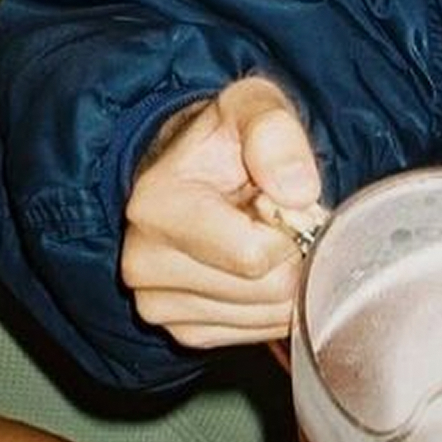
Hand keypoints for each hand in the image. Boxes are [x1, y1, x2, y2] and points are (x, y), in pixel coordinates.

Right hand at [122, 77, 321, 348]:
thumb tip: (297, 191)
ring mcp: (160, 306)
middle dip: (293, 255)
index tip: (278, 199)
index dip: (289, 228)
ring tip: (262, 240)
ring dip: (287, 280)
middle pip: (267, 291)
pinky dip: (274, 306)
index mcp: (154, 210)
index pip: (254, 255)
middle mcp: (145, 264)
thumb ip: (274, 132)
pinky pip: (258, 334)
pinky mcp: (184, 332)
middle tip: (276, 221)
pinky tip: (258, 271)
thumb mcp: (251, 107)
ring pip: (268, 317)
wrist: (193, 173)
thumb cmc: (224, 141)